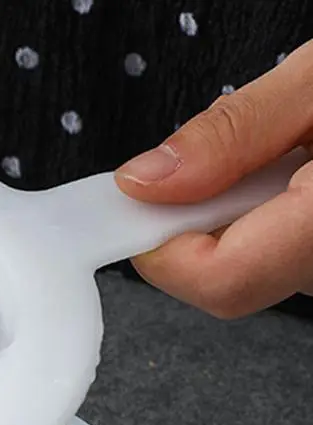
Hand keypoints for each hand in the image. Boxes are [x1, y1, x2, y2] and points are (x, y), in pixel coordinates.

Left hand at [115, 40, 312, 318]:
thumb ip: (235, 134)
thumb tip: (147, 182)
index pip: (216, 281)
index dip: (162, 246)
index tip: (139, 203)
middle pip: (230, 281)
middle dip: (200, 225)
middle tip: (216, 162)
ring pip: (259, 271)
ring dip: (241, 221)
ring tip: (288, 157)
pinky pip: (290, 260)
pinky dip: (273, 222)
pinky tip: (303, 177)